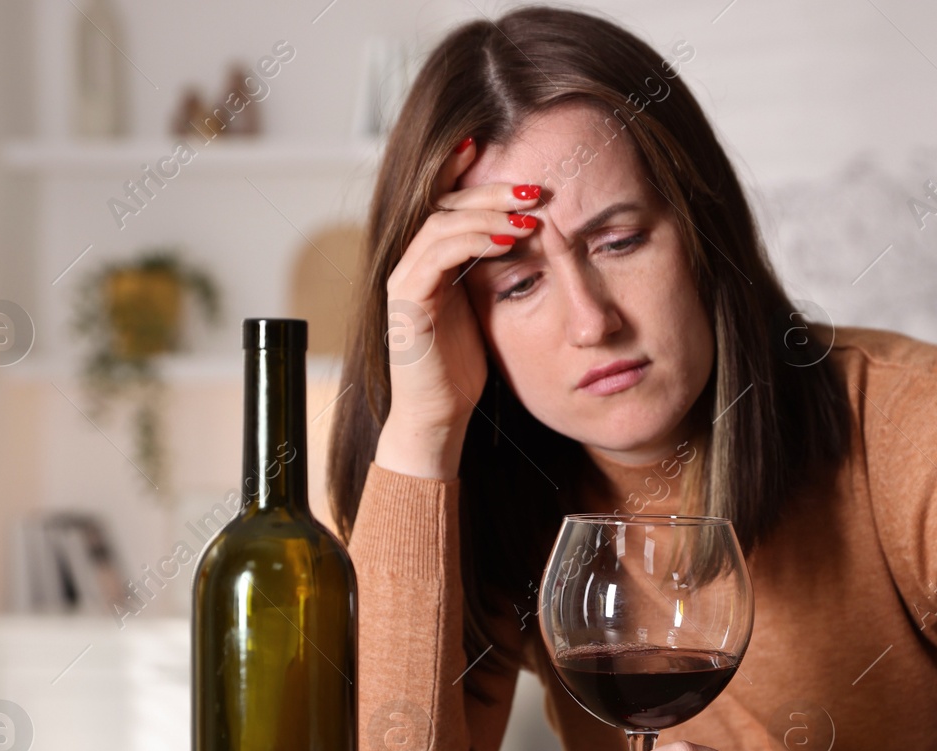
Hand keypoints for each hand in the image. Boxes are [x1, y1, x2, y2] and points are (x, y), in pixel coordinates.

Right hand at [375, 136, 541, 477]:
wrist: (437, 416)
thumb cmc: (459, 368)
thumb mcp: (480, 308)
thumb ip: (488, 269)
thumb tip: (525, 235)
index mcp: (425, 261)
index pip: (438, 203)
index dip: (457, 171)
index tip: (489, 148)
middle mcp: (407, 264)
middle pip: (442, 205)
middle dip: (490, 192)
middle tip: (533, 189)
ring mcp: (403, 282)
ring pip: (440, 225)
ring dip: (489, 215)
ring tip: (530, 217)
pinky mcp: (408, 304)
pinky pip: (437, 258)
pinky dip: (474, 243)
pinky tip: (508, 243)